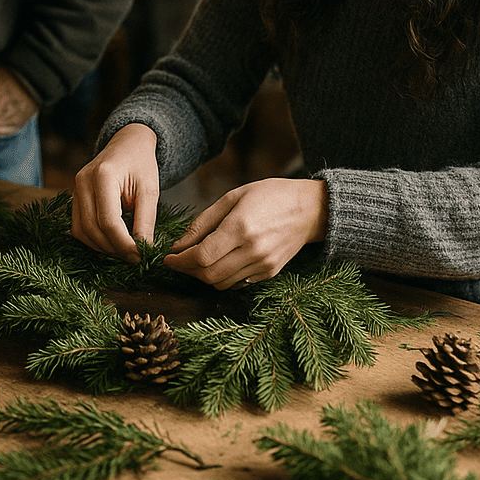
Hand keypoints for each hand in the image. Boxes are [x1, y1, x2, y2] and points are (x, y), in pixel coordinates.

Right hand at [70, 123, 160, 262]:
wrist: (128, 143)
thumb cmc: (141, 163)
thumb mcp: (150, 189)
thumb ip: (146, 220)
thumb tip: (143, 249)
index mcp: (103, 175)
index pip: (108, 220)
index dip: (124, 243)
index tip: (140, 255)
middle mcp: (83, 181)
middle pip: (92, 228)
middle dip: (114, 248)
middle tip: (134, 257)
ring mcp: (75, 189)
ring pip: (81, 231)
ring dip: (102, 247)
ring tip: (124, 251)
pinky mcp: (74, 196)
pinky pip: (78, 226)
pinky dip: (93, 240)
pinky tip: (111, 242)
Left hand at [164, 178, 328, 289]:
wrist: (310, 209)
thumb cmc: (269, 196)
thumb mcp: (232, 197)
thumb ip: (202, 223)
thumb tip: (179, 245)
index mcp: (240, 228)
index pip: (201, 257)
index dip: (180, 261)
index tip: (168, 258)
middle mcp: (253, 251)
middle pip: (209, 275)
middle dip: (187, 271)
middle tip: (178, 261)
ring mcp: (263, 265)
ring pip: (221, 284)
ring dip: (203, 276)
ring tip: (196, 261)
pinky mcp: (270, 273)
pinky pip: (238, 284)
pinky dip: (222, 278)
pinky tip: (218, 263)